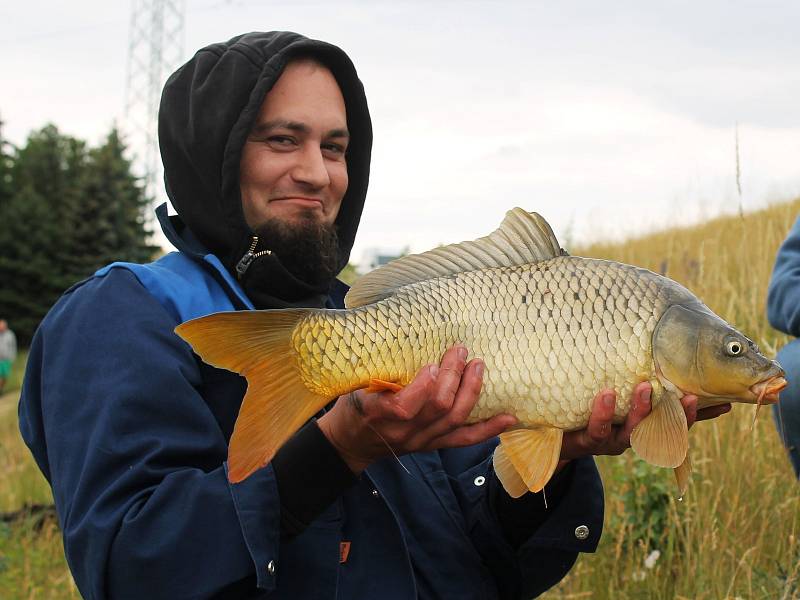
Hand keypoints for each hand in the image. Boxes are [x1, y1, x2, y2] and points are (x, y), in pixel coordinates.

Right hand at [317, 346, 516, 473]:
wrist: (351, 443)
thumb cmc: (353, 406)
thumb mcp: (356, 385)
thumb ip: (378, 369)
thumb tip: (399, 331)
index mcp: (379, 414)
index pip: (406, 406)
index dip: (424, 386)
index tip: (432, 364)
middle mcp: (403, 432)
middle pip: (438, 408)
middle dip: (454, 377)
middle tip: (460, 350)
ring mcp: (421, 440)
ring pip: (455, 420)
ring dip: (471, 391)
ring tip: (479, 367)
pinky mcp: (434, 445)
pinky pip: (464, 439)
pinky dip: (488, 429)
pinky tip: (508, 417)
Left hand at [559, 383, 730, 462]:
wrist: (556, 437)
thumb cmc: (593, 413)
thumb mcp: (619, 402)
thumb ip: (642, 389)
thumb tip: (671, 368)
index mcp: (644, 429)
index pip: (679, 424)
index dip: (699, 415)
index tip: (724, 404)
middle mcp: (632, 438)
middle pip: (660, 430)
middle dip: (675, 414)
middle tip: (686, 394)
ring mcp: (611, 441)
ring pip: (630, 433)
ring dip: (640, 411)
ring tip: (644, 387)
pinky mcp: (587, 440)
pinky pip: (596, 429)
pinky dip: (602, 413)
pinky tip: (607, 394)